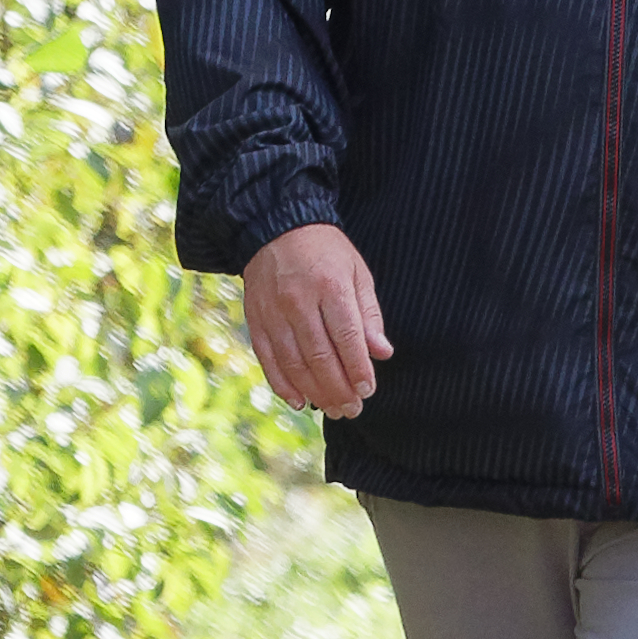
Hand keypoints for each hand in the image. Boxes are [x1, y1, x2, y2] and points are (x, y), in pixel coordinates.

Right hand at [240, 222, 389, 419]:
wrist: (275, 228)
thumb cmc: (327, 253)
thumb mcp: (357, 273)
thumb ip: (369, 315)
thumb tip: (382, 353)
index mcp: (330, 287)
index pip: (347, 337)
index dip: (358, 368)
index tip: (368, 390)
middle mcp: (298, 301)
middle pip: (319, 356)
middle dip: (338, 388)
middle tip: (353, 410)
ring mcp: (272, 311)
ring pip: (293, 362)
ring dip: (313, 391)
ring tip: (332, 409)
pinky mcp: (255, 318)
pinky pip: (267, 357)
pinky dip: (282, 383)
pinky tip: (298, 400)